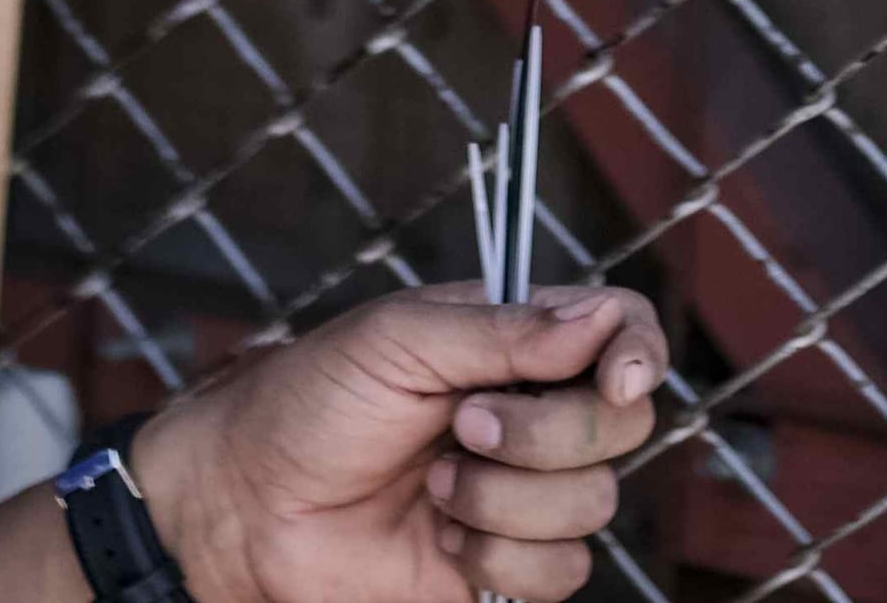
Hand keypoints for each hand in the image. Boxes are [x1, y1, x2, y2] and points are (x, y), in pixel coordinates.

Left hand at [131, 285, 670, 602]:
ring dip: (502, 498)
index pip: (620, 328)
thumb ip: (505, 331)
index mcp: (513, 340)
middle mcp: (532, 411)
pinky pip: (559, 570)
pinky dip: (496, 554)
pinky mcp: (507, 564)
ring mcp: (523, 492)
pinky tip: (440, 538)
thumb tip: (603, 316)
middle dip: (544, 432)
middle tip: (462, 425)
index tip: (616, 379)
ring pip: (593, 502)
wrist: (248, 508)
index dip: (638, 351)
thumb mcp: (397, 341)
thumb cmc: (308, 404)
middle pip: (622, 422)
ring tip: (432, 485)